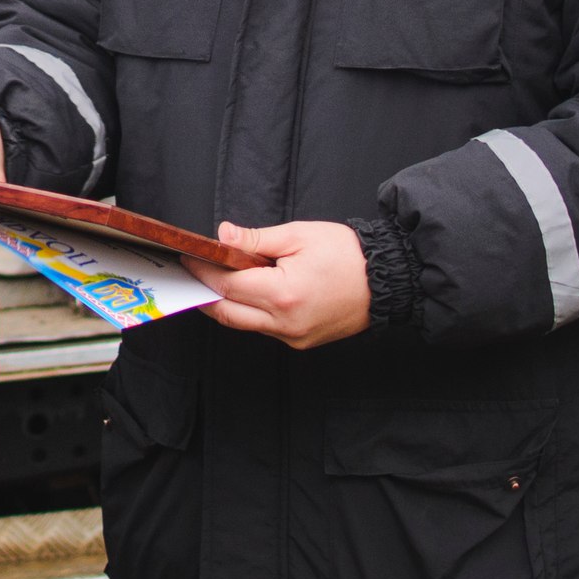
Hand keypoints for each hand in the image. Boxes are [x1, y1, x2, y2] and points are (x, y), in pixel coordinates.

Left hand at [183, 221, 370, 349]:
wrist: (388, 281)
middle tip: (194, 273)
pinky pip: (264, 329)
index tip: (190, 258)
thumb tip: (223, 237)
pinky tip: (250, 293)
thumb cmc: (348, 255)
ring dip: (227, 304)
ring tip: (219, 279)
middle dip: (205, 293)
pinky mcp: (301, 342)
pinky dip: (251, 312)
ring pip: (244, 324)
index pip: (226, 285)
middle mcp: (285, 323)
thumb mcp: (299, 235)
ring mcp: (293, 337)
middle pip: (227, 313)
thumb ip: (256, 239)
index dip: (203, 271)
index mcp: (283, 294)